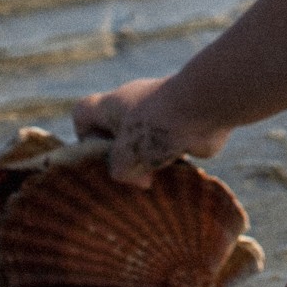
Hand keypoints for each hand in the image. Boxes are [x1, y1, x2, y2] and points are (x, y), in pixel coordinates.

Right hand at [71, 76, 230, 183]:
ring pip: (145, 144)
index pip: (84, 113)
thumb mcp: (124, 158)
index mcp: (112, 106)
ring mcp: (160, 117)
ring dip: (148, 165)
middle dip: (122, 160)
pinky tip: (175, 174)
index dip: (84, 136)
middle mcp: (135, 107)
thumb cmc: (155, 129)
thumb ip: (117, 170)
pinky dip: (171, 164)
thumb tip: (137, 176)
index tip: (99, 156)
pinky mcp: (183, 127)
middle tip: (131, 177)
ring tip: (154, 180)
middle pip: (116, 133)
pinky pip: (170, 149)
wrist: (203, 109)